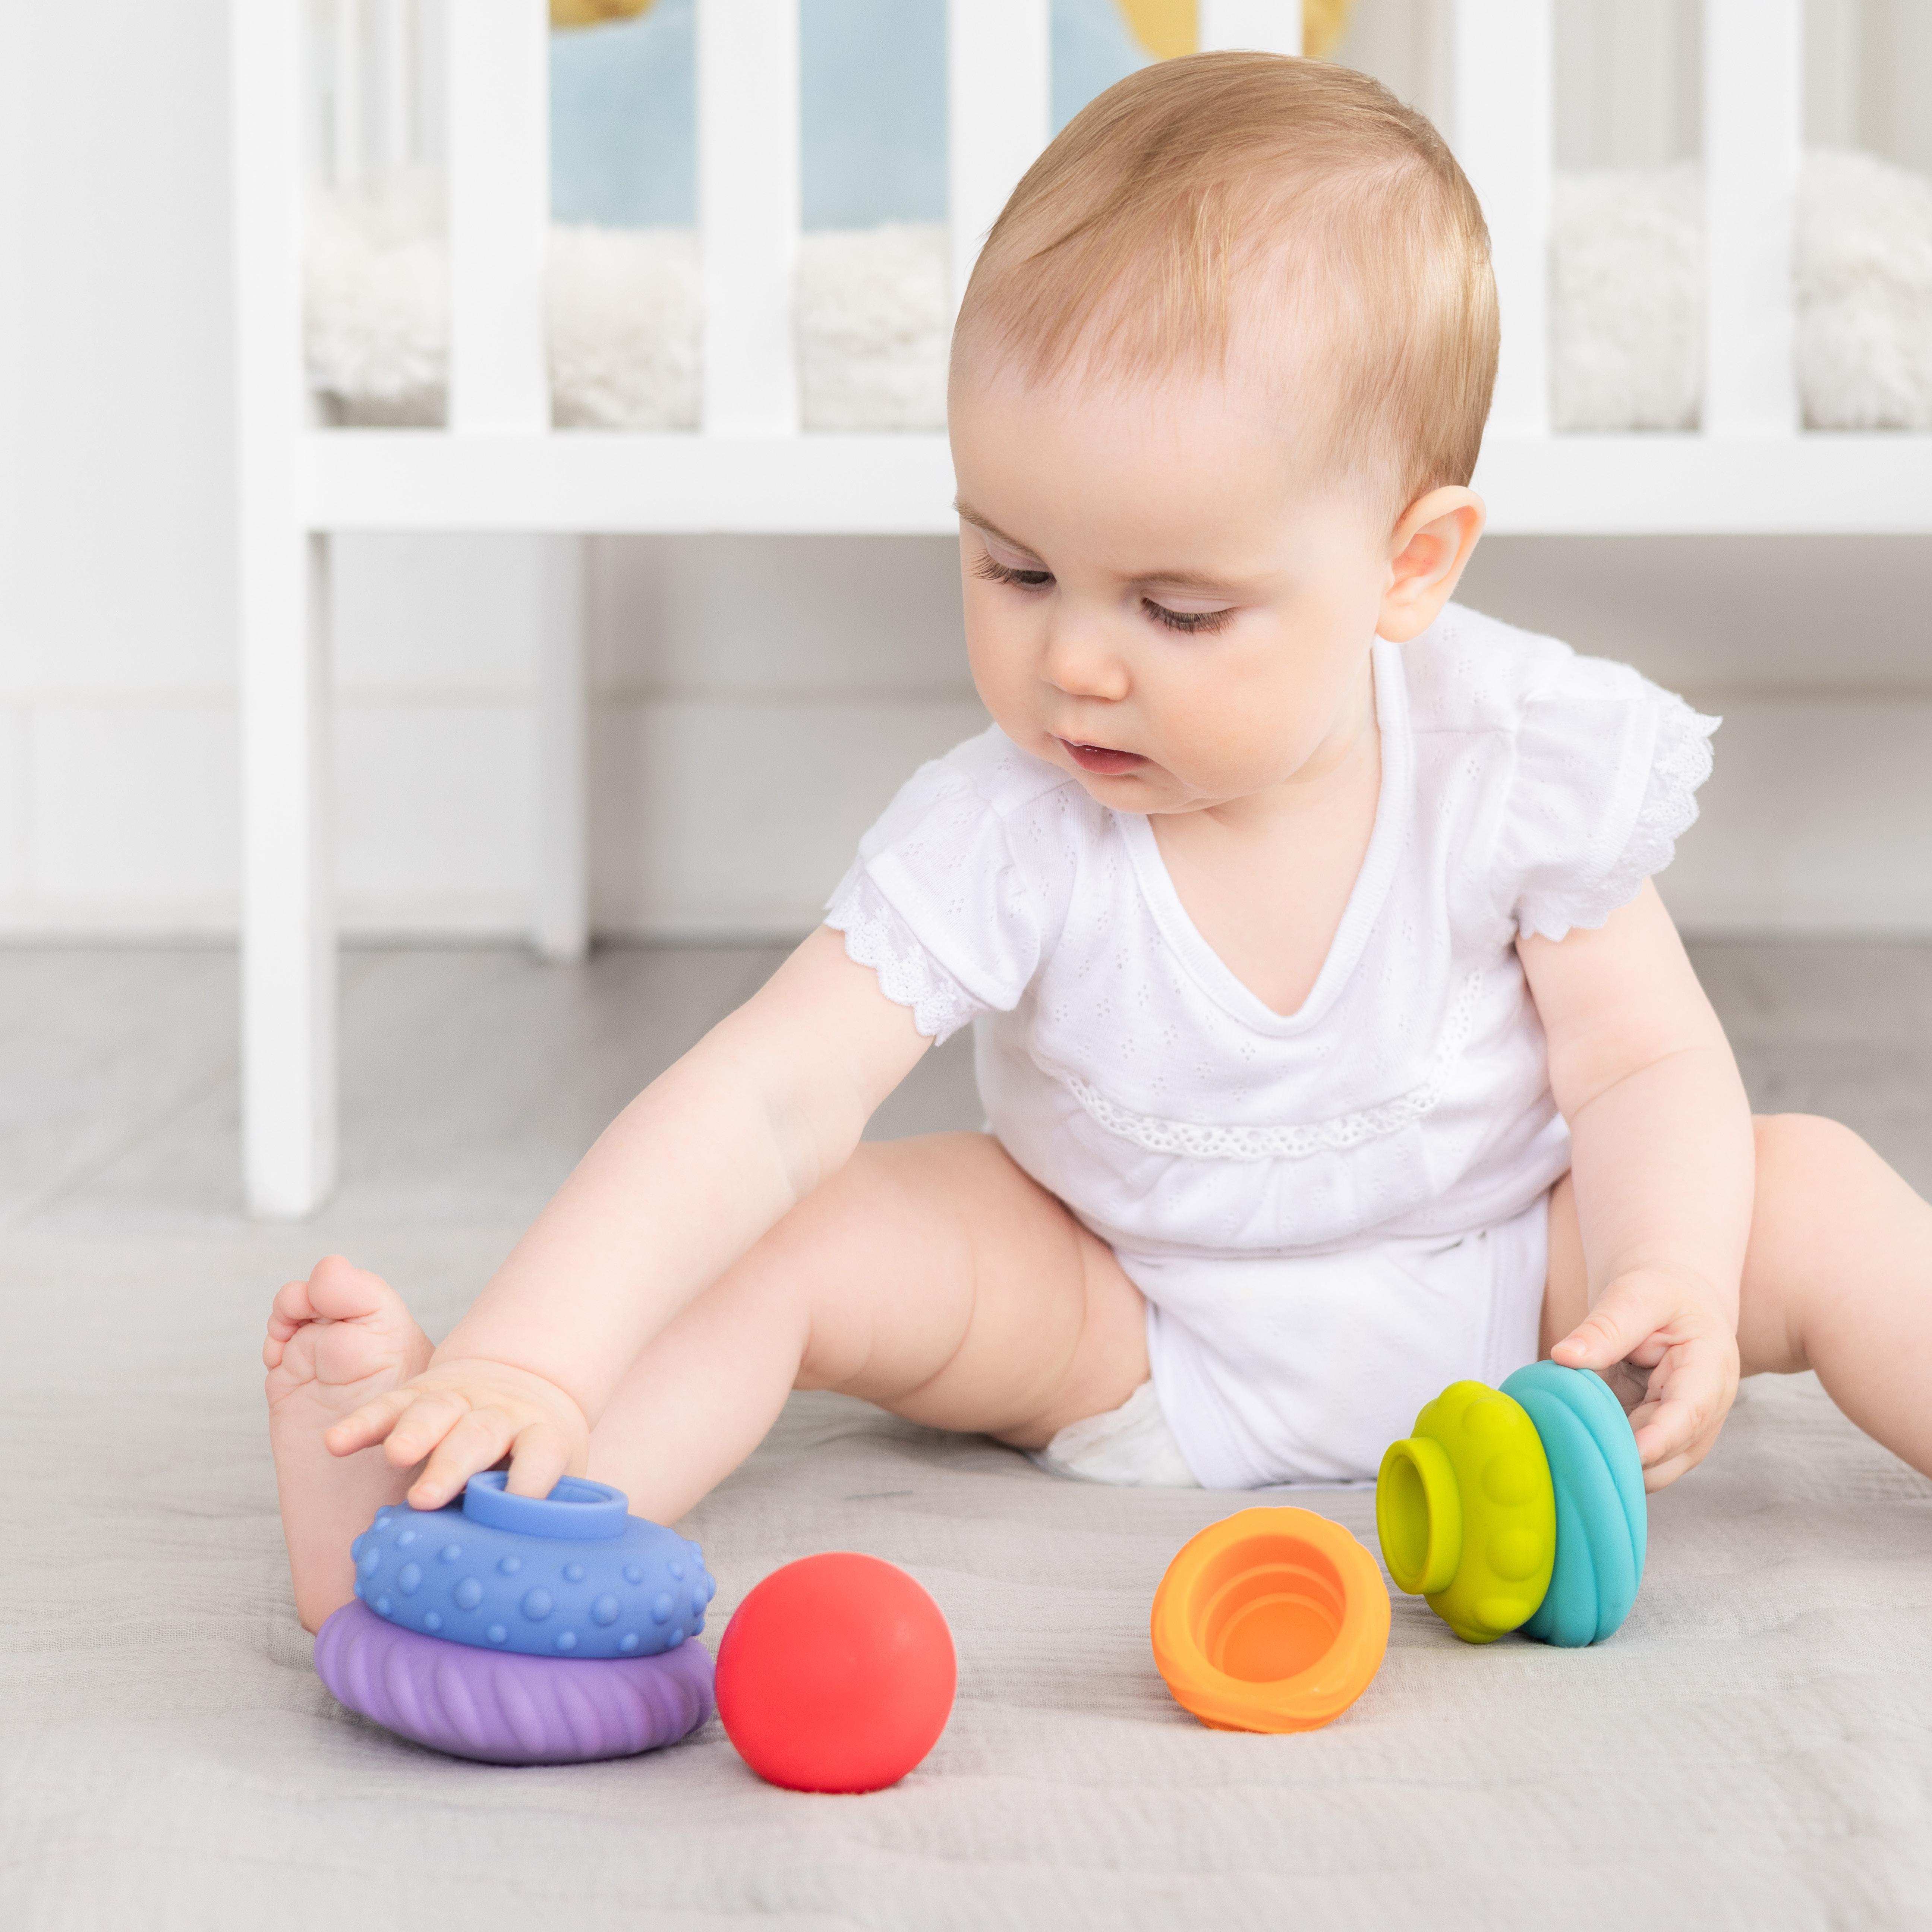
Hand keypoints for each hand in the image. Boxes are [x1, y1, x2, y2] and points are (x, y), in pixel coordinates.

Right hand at [324, 1356, 591, 1511]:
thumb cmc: (534, 1455)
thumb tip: (529, 1588)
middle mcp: (501, 1414)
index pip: (541, 1454)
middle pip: (479, 1434)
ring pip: (436, 1411)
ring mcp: (460, 1399)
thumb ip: (542, 1522)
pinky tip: (336, 1443)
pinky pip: (388, 1406)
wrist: (526, 1381)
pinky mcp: (420, 1392)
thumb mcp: (555, 1480)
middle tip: (427, 1499)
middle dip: (452, 1466)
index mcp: (542, 1436)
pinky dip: (363, 1423)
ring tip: (395, 1455)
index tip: (516, 1506)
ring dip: (414, 1433)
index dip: (530, 1478)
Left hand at [1550, 1266, 1739, 1490]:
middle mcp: (1706, 1412)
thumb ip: (1605, 1327)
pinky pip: (1633, 1460)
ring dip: (1612, 1460)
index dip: (1658, 1440)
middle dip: (1625, 1458)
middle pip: (1669, 1453)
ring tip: (1567, 1440)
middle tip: (1570, 1449)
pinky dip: (1605, 1453)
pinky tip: (1573, 1441)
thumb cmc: (1659, 1295)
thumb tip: (1563, 1356)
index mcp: (1711, 1370)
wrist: (1675, 1302)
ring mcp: (1684, 1432)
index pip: (1688, 1414)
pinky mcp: (1659, 1439)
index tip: (1625, 1456)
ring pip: (1651, 1468)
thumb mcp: (1635, 1295)